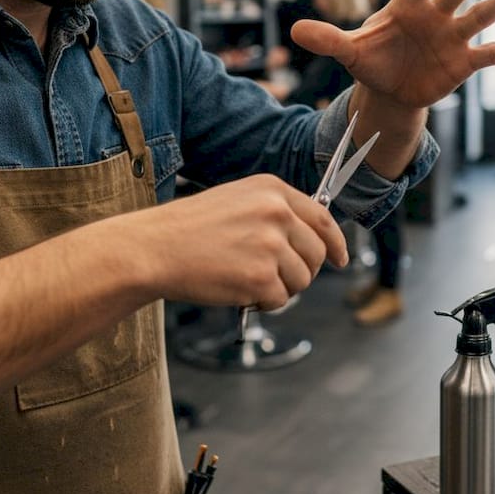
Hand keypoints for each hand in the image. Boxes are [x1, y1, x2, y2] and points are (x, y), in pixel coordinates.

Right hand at [119, 174, 347, 309]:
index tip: (340, 259)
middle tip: (274, 278)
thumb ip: (274, 213)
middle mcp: (277, 213)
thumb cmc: (189, 229)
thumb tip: (308, 240)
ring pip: (301, 280)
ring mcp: (271, 245)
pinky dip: (263, 303)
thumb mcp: (237, 201)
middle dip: (301, 271)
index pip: (322, 218)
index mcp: (272, 190)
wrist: (154, 248)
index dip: (335, 243)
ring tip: (245, 280)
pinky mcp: (261, 277)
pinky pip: (280, 300)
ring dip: (280, 288)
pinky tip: (238, 290)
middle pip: (316, 254)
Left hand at [289, 0, 494, 108]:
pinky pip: (488, 55)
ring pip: (479, 16)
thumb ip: (328, 39)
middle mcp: (435, 15)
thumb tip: (294, 30)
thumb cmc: (373, 61)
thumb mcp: (349, 52)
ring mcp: (452, 38)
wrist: (390, 92)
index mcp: (408, 4)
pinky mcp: (462, 64)